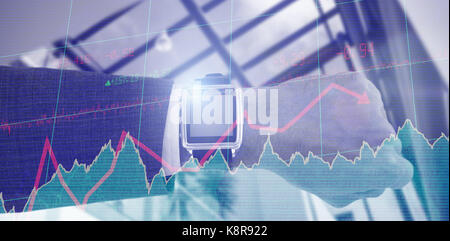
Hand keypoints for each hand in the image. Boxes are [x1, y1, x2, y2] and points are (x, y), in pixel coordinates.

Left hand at [233, 73, 412, 206]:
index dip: (382, 169)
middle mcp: (384, 133)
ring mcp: (372, 105)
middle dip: (368, 144)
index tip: (362, 164)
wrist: (266, 123)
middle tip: (337, 144)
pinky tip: (325, 107)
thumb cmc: (295, 159)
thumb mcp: (331, 188)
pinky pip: (363, 96)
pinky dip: (348, 102)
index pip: (400, 170)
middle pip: (388, 142)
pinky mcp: (358, 81)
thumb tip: (378, 176)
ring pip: (375, 116)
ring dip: (358, 121)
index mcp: (380, 166)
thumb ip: (363, 185)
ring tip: (325, 124)